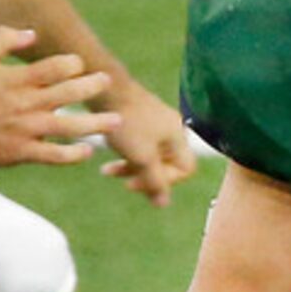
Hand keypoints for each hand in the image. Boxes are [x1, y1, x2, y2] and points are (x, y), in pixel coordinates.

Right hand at [0, 25, 111, 169]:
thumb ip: (4, 38)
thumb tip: (32, 33)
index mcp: (18, 79)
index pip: (57, 67)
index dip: (73, 63)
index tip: (79, 64)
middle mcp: (27, 103)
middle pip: (70, 92)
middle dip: (93, 86)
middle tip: (107, 82)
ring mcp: (26, 130)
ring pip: (70, 125)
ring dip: (96, 122)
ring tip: (115, 119)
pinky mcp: (22, 152)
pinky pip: (54, 155)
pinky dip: (72, 154)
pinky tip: (86, 151)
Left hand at [96, 87, 196, 207]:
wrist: (104, 87)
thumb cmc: (126, 122)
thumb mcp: (142, 158)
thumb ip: (154, 182)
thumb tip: (163, 203)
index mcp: (178, 136)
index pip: (186, 169)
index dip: (167, 182)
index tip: (143, 182)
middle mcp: (170, 127)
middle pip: (166, 164)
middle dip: (144, 176)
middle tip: (125, 183)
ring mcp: (154, 121)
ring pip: (148, 155)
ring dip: (129, 167)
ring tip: (106, 171)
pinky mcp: (138, 117)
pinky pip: (137, 143)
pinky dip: (124, 153)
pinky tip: (108, 154)